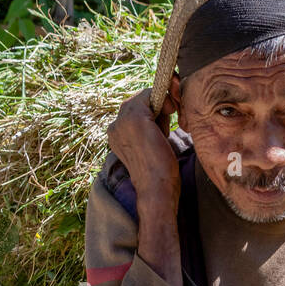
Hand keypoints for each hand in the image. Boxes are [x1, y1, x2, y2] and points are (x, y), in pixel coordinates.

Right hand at [107, 87, 179, 209]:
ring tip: (163, 134)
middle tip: (166, 130)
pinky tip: (169, 119)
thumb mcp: (149, 148)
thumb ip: (149, 131)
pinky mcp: (136, 118)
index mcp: (116, 134)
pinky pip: (151, 95)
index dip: (153, 112)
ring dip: (160, 110)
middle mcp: (115, 125)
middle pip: (138, 101)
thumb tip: (161, 114)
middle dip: (157, 109)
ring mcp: (122, 120)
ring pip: (145, 98)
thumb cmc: (159, 175)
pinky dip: (164, 103)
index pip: (134, 109)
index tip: (166, 123)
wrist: (156, 191)